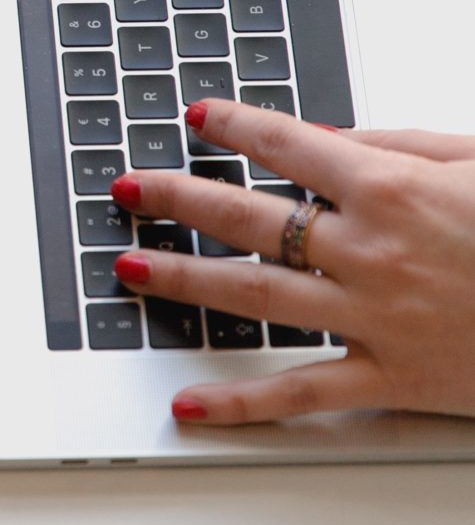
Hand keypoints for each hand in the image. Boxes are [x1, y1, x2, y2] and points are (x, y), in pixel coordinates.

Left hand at [109, 99, 474, 424]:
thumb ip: (398, 142)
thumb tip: (325, 134)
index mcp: (391, 187)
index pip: (287, 147)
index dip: (235, 128)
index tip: (196, 118)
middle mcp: (370, 251)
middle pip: (247, 220)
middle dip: (176, 199)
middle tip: (127, 190)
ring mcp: (375, 318)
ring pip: (253, 298)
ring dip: (181, 281)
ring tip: (127, 267)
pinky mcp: (392, 380)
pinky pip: (301, 393)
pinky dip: (240, 404)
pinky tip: (189, 405)